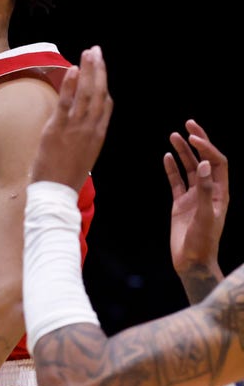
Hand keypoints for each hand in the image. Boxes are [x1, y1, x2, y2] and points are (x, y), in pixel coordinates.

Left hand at [28, 46, 111, 190]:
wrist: (56, 192)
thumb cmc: (65, 176)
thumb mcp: (81, 155)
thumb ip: (83, 137)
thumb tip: (81, 124)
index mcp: (98, 135)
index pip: (106, 104)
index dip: (104, 84)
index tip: (101, 68)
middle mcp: (91, 128)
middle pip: (100, 93)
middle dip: (99, 70)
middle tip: (97, 51)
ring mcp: (76, 128)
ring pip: (87, 93)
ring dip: (88, 70)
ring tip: (89, 53)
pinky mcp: (58, 129)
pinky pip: (67, 103)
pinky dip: (71, 85)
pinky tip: (73, 69)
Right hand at [166, 119, 227, 277]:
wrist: (191, 262)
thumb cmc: (202, 243)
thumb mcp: (205, 216)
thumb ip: (203, 190)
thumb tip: (203, 164)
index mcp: (219, 193)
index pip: (216, 163)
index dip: (207, 148)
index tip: (193, 136)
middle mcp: (208, 192)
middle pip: (205, 160)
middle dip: (198, 142)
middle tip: (188, 123)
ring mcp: (194, 197)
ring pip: (189, 168)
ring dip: (183, 152)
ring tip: (173, 135)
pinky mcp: (180, 204)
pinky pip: (176, 182)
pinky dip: (172, 169)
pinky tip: (166, 157)